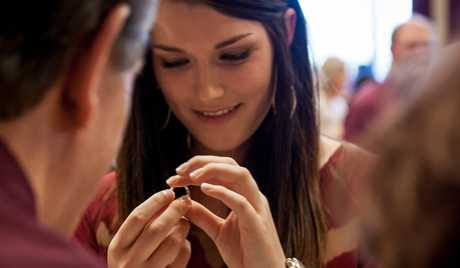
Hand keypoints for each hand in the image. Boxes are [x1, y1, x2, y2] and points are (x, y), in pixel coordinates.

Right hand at [108, 189, 191, 267]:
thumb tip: (166, 198)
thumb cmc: (134, 265)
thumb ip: (141, 227)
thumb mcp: (128, 248)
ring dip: (182, 229)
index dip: (155, 202)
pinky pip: (180, 259)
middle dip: (174, 211)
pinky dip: (186, 248)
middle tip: (186, 201)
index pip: (137, 217)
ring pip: (172, 243)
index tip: (169, 192)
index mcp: (117, 248)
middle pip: (157, 228)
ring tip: (185, 223)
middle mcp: (128, 262)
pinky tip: (184, 245)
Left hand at [167, 156, 285, 267]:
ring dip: (213, 170)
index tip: (175, 176)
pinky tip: (204, 189)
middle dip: (203, 162)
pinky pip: (241, 202)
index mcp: (244, 196)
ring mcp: (257, 207)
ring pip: (239, 175)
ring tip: (191, 176)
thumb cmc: (245, 255)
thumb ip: (203, 216)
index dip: (198, 168)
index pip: (221, 170)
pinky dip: (223, 192)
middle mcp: (252, 196)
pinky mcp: (256, 223)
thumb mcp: (218, 232)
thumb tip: (184, 203)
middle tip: (179, 170)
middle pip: (230, 164)